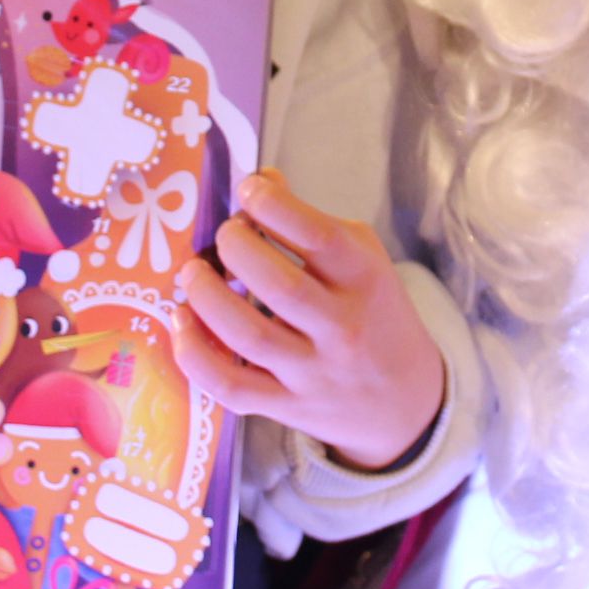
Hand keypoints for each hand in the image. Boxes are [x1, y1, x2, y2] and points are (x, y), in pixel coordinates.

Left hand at [174, 173, 444, 473]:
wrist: (407, 400)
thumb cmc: (375, 315)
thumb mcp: (364, 261)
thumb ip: (312, 223)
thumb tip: (260, 181)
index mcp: (365, 279)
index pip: (318, 236)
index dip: (273, 204)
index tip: (250, 189)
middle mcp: (342, 328)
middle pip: (279, 285)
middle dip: (235, 248)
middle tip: (224, 235)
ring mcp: (314, 373)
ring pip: (249, 336)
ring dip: (206, 296)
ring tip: (192, 271)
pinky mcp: (287, 407)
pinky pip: (231, 385)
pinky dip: (195, 354)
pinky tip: (181, 322)